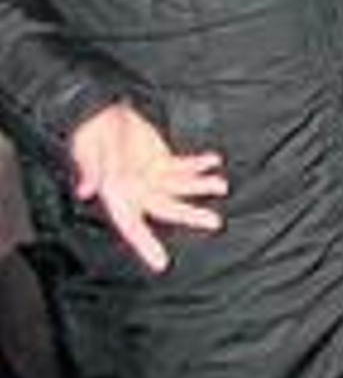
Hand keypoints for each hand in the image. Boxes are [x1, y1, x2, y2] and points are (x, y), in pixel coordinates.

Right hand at [71, 103, 227, 273]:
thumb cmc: (92, 134)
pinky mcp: (161, 160)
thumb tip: (86, 190)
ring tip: (220, 185)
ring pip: (181, 188)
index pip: (131, 226)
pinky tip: (213, 161)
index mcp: (117, 195)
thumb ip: (91, 171)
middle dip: (190, 215)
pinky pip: (184, 167)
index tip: (161, 265)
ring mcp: (152, 176)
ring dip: (201, 186)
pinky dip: (199, 165)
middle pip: (167, 209)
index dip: (145, 245)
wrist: (101, 112)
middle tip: (214, 222)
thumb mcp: (89, 150)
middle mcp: (137, 190)